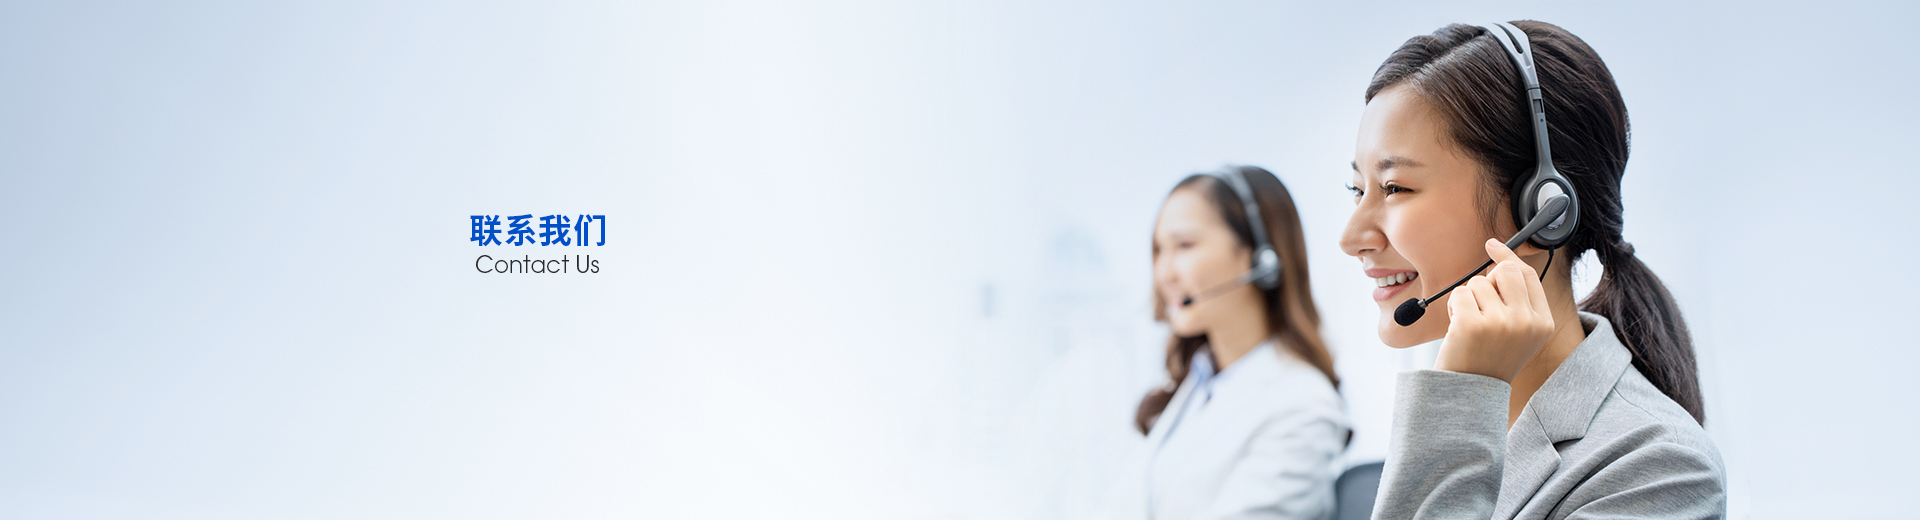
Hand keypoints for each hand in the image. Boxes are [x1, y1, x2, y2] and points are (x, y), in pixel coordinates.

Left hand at [1434, 239, 1553, 382]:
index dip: (1508, 257)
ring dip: (1467, 299)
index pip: (1528, 275)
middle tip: (1479, 303)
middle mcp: (1526, 322)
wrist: (1471, 392)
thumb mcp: (1519, 333)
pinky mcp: (1472, 325)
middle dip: (1486, 281)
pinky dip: (1453, 306)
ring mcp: (1500, 323)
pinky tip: (1457, 327)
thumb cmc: (1490, 358)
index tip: (1493, 246)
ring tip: (1470, 324)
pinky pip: (1460, 294)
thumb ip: (1518, 301)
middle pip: (1505, 272)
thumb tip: (1501, 260)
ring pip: (1478, 283)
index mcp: (1543, 323)